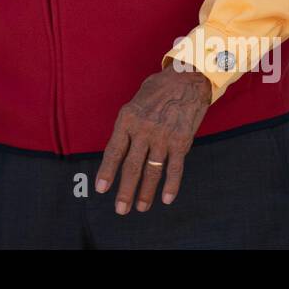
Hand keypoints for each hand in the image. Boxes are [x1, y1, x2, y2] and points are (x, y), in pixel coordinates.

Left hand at [95, 67, 211, 213]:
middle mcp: (143, 130)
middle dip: (125, 190)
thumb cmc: (158, 90)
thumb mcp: (135, 103)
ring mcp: (163, 137)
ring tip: (140, 207)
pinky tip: (166, 198)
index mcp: (127, 119)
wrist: (186, 79)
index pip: (114, 151)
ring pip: (152, 171)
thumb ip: (128, 126)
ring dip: (146, 192)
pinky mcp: (181, 142)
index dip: (107, 172)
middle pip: (132, 166)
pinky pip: (174, 168)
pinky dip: (171, 185)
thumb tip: (121, 150)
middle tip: (120, 210)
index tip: (102, 189)